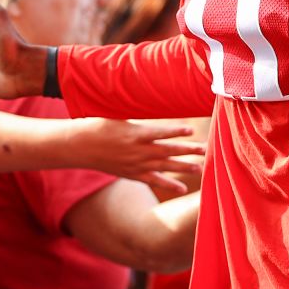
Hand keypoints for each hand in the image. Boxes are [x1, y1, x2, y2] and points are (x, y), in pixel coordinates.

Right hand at [74, 119, 205, 195]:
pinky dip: (168, 184)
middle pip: (168, 151)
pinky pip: (154, 180)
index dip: (176, 131)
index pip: (160, 132)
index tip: (191, 130)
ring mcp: (136, 164)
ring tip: (200, 167)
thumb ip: (137, 115)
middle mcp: (138, 151)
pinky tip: (182, 188)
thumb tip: (151, 100)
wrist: (82, 146)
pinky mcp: (133, 174)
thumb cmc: (100, 126)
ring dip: (183, 167)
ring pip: (165, 166)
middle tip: (205, 150)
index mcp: (135, 133)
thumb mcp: (118, 116)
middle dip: (188, 150)